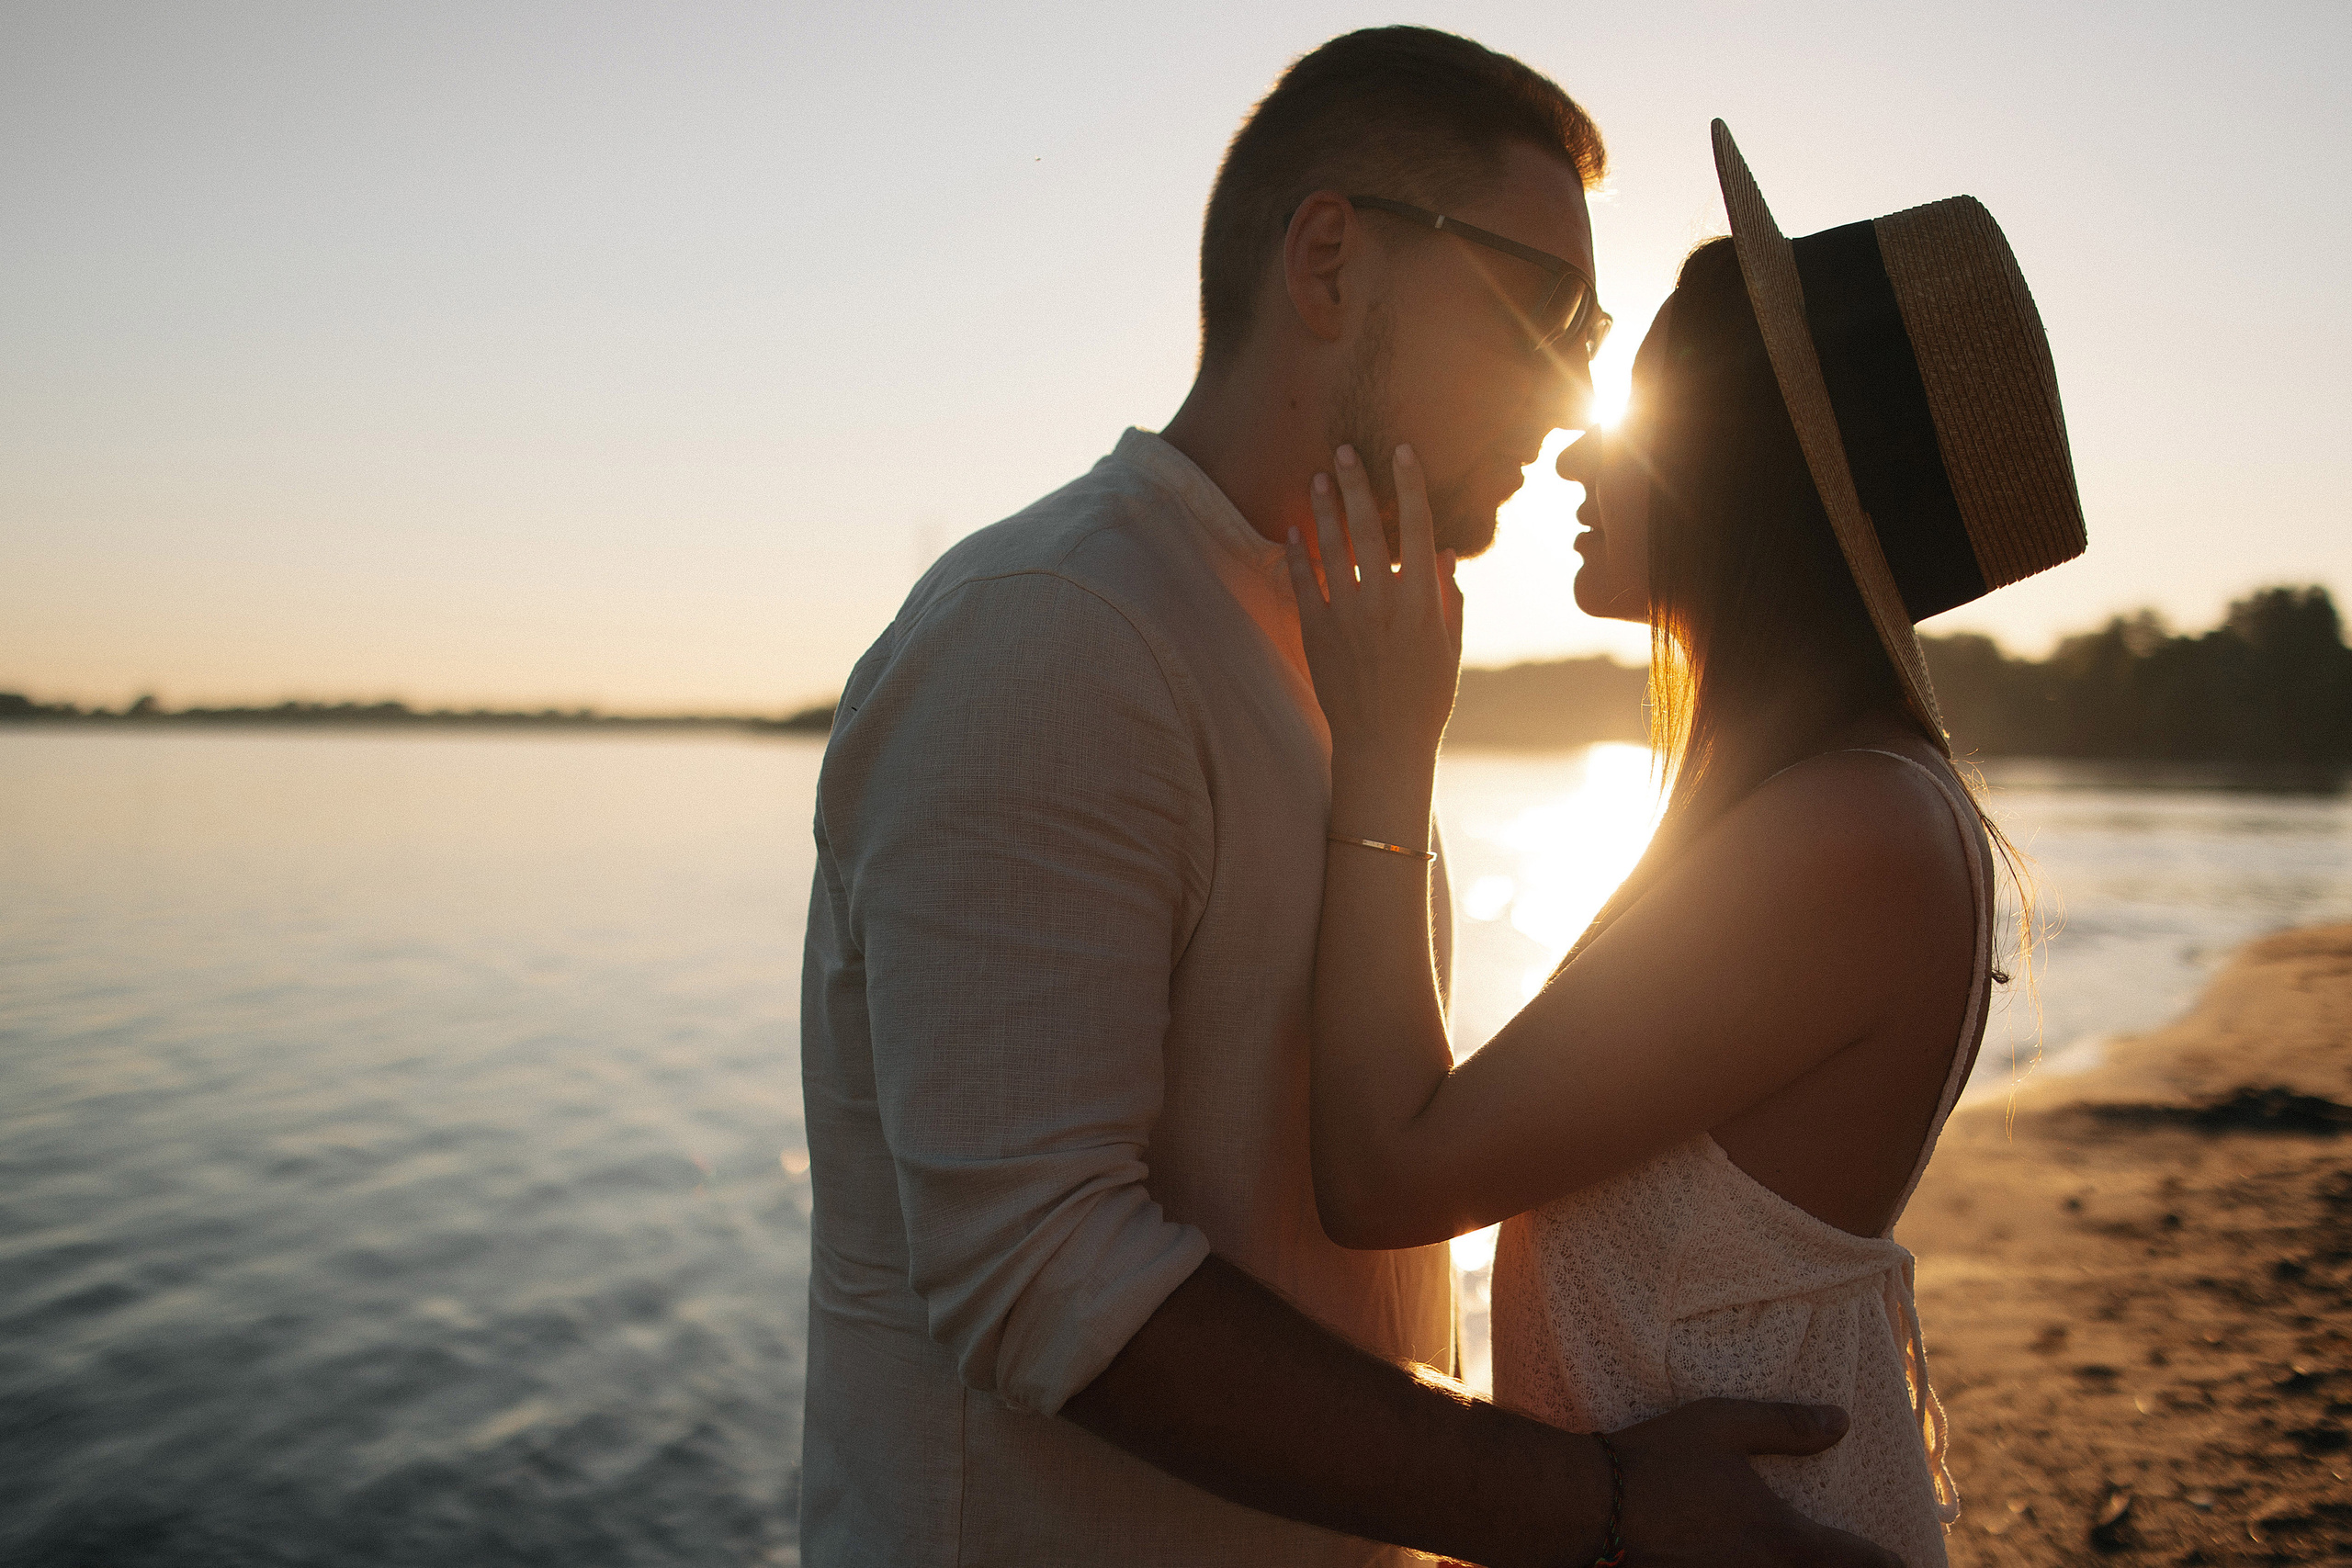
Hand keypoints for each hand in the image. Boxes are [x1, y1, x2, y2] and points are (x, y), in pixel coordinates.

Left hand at [1284, 443, 1463, 764]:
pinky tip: (1294, 529)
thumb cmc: (1425, 698)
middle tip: (1343, 448)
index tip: (1403, 450)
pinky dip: (1297, 554)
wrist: (1382, 744)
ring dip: (1323, 508)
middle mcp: (1383, 601)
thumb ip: (1447, 597)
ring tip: (1317, 477)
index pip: (1417, 528)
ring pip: (1331, 548)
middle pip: (1367, 527)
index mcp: (1421, 601)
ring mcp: (1346, 616)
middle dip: (1356, 483)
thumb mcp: (1449, 647)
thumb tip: (1443, 552)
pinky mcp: (1317, 633)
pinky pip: (1304, 583)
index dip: (1410, 485)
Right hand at [1602, 1398, 1905, 1567]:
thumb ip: (1785, 1425)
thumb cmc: (1657, 1460)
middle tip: (1866, 1559)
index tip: (1906, 1557)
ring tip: (1805, 1557)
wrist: (1587, 1509)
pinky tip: (1756, 1559)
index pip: (1862, 1562)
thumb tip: (1841, 1422)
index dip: (1891, 1562)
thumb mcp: (1722, 1424)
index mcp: (1785, 1540)